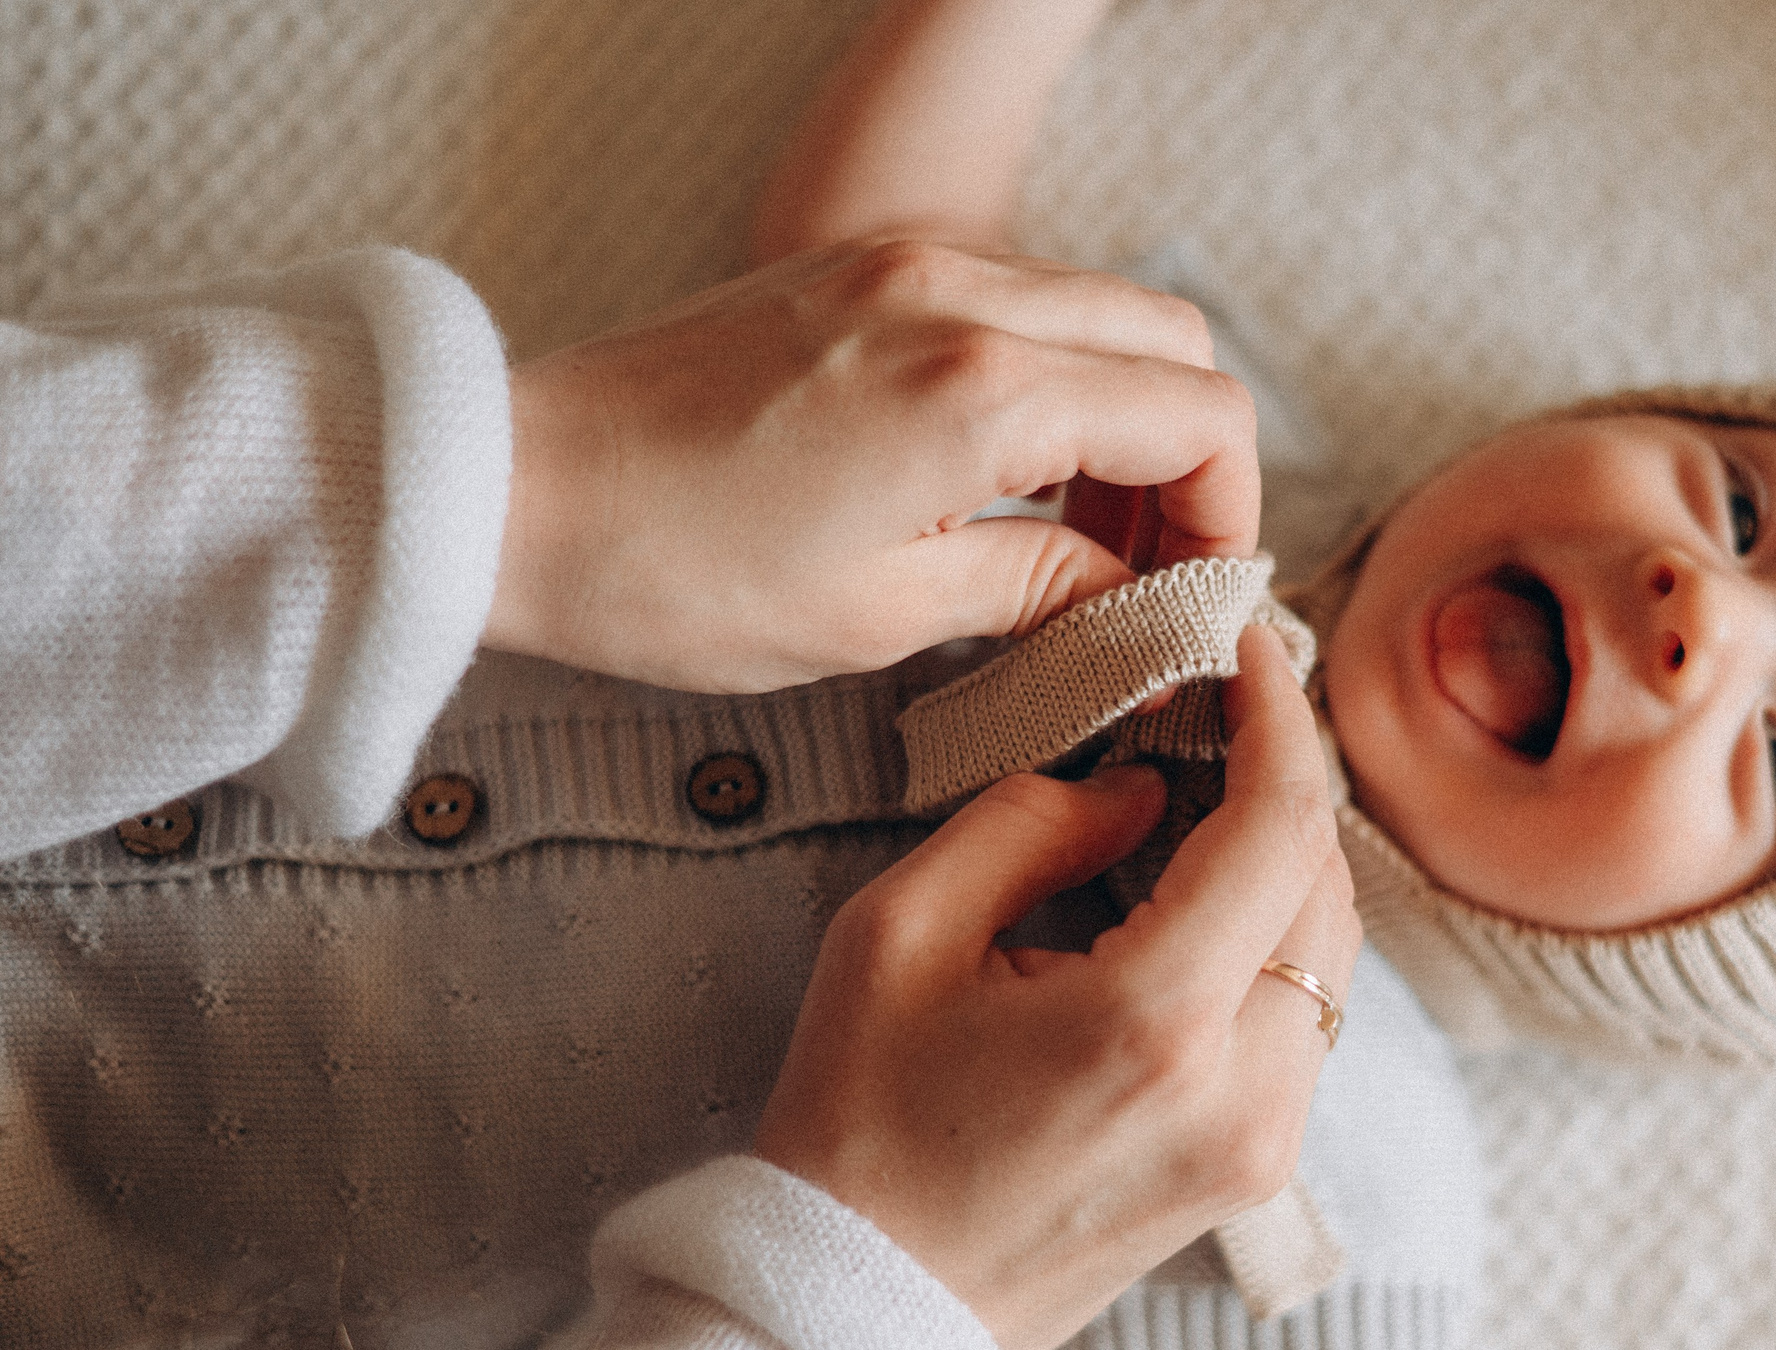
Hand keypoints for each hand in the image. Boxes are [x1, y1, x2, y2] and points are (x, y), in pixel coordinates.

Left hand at [490, 239, 1257, 692]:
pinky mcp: (855, 269)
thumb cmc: (674, 571)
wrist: (509, 490)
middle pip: (1174, 343)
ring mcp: (905, 266)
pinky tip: (999, 479)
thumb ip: (1041, 591)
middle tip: (1147, 569)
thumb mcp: (879, 619)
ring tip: (1076, 540)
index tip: (1194, 597)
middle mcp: (960, 296)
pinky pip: (1014, 302)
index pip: (1202, 415)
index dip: (1228, 516)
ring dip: (1123, 420)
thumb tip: (1137, 606)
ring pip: (1098, 314)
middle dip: (1192, 461)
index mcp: (981, 390)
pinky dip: (1049, 382)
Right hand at [752, 628, 1355, 1349]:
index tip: (1244, 646)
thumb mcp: (897, 933)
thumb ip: (1032, 824)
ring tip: (1200, 799)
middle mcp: (1244, 1093)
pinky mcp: (1254, 1175)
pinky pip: (1304, 1023)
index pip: (1284, 826)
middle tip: (1216, 712)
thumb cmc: (855, 1127)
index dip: (1277, 717)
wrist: (860, 1318)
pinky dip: (1272, 941)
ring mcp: (1263, 1146)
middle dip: (1283, 783)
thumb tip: (1141, 788)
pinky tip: (1196, 905)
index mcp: (1158, 1023)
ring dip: (1284, 864)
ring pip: (1330, 957)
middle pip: (1326, 885)